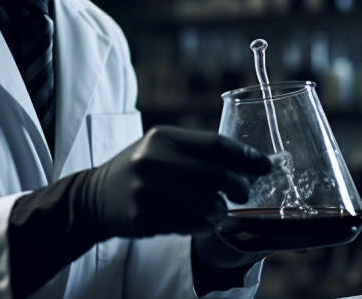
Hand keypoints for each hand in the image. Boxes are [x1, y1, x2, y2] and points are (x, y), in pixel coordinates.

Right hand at [73, 126, 271, 240]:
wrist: (96, 196)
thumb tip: (252, 164)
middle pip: (218, 175)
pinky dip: (202, 225)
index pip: (217, 143)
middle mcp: (154, 161)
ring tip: (214, 208)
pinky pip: (192, 225)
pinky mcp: (144, 218)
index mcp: (163, 136)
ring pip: (209, 205)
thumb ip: (200, 151)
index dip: (247, 156)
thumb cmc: (140, 168)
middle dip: (240, 187)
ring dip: (220, 211)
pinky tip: (195, 218)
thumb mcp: (163, 147)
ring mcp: (147, 191)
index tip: (265, 165)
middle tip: (243, 192)